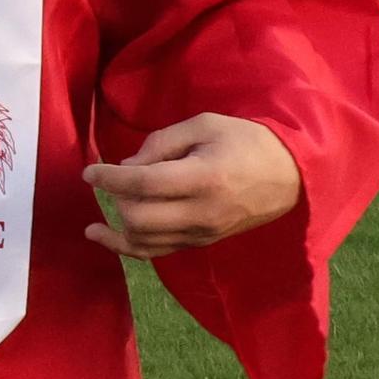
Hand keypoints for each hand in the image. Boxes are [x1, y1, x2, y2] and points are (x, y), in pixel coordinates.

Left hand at [82, 113, 301, 260]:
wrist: (289, 176)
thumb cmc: (245, 142)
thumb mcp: (204, 126)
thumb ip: (161, 143)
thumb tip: (126, 167)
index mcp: (203, 178)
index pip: (143, 184)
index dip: (109, 178)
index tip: (89, 171)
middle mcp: (201, 213)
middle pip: (138, 219)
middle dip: (116, 198)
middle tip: (116, 179)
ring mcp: (202, 234)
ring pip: (143, 242)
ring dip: (119, 223)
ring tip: (110, 202)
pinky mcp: (202, 243)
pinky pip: (157, 253)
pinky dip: (127, 246)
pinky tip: (103, 236)